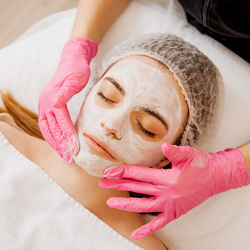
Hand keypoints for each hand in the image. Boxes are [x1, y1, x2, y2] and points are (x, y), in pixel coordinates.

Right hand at [38, 37, 97, 162]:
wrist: (72, 60)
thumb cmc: (77, 70)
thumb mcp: (76, 78)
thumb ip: (67, 91)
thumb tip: (57, 103)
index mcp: (52, 98)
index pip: (61, 122)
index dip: (68, 137)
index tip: (75, 150)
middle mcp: (45, 103)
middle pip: (52, 129)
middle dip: (60, 145)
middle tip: (69, 159)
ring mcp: (45, 105)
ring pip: (48, 130)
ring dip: (56, 144)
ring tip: (64, 156)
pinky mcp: (48, 107)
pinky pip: (48, 126)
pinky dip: (53, 137)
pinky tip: (60, 144)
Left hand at [99, 143, 249, 239]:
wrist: (215, 177)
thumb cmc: (201, 164)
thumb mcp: (188, 155)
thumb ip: (175, 153)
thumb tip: (164, 146)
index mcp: (167, 179)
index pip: (138, 174)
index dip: (121, 171)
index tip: (108, 171)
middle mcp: (166, 193)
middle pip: (136, 188)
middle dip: (117, 185)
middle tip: (102, 183)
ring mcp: (169, 205)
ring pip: (142, 206)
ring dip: (125, 205)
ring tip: (110, 203)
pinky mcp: (174, 213)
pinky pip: (158, 223)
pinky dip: (146, 229)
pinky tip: (135, 235)